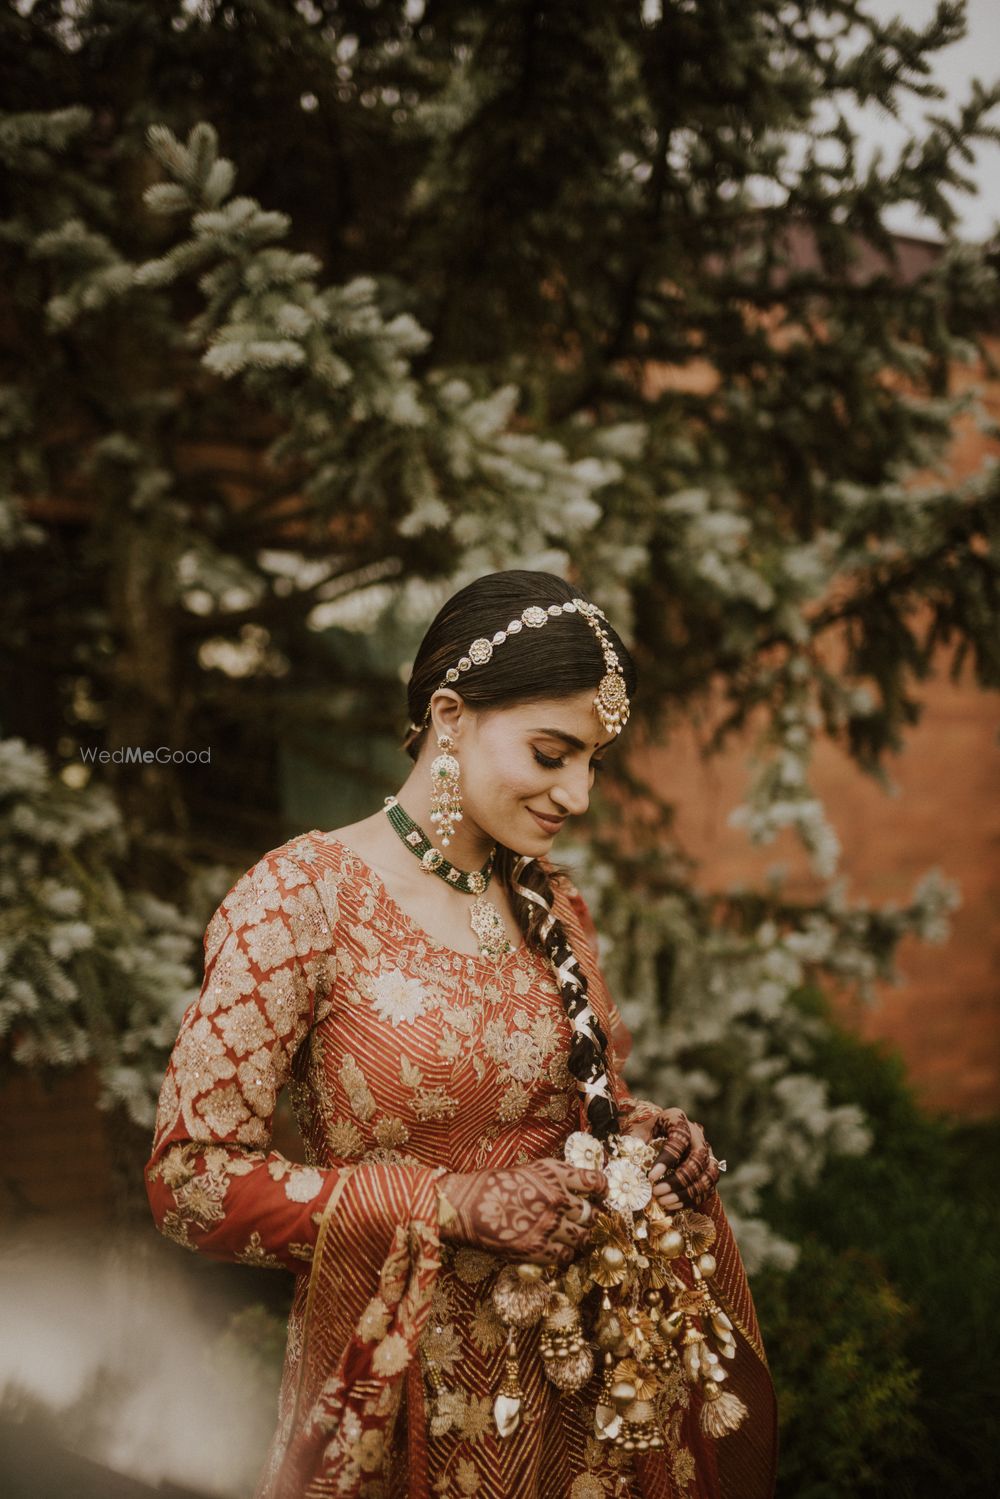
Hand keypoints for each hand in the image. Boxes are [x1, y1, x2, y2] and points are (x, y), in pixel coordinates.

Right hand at [437, 1159, 606, 1266]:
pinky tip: (558, 1250)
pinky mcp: (538, 1249)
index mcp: (555, 1174)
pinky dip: (564, 1254)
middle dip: (593, 1219)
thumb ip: (552, 1181)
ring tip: (575, 1237)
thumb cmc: (492, 1185)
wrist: (466, 1205)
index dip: (603, 1190)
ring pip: (582, 1238)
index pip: (595, 1182)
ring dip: (580, 1238)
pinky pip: (564, 1256)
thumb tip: (571, 1191)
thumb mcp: (527, 1171)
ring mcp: (550, 1226)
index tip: (602, 1194)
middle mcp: (558, 1199)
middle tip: (589, 1221)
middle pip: (592, 1215)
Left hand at [635, 1108, 722, 1210]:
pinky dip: (692, 1199)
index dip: (667, 1159)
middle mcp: (696, 1134)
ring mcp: (707, 1152)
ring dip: (686, 1192)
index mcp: (677, 1119)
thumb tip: (628, 1169)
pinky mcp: (709, 1169)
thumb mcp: (636, 1132)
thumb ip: (633, 1145)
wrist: (658, 1135)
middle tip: (657, 1192)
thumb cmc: (645, 1134)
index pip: (679, 1138)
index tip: (651, 1177)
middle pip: (698, 1158)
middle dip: (678, 1179)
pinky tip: (672, 1206)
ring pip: (708, 1175)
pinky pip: (707, 1188)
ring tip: (664, 1202)